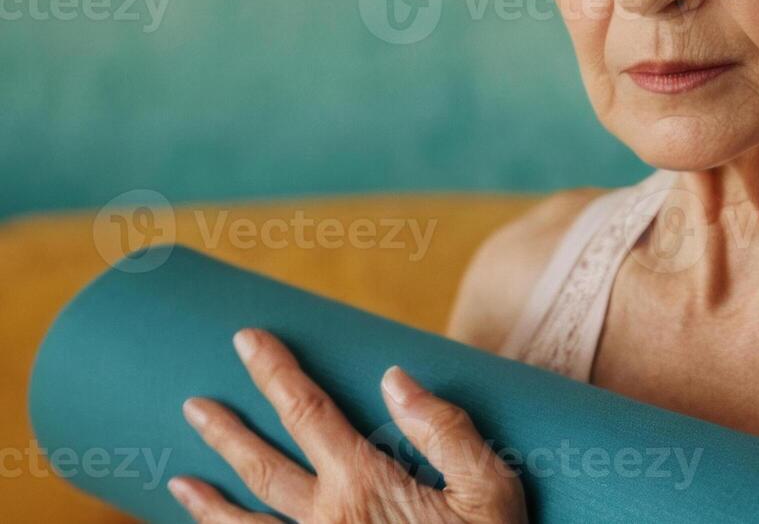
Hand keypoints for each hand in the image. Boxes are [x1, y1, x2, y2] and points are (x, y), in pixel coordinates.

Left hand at [168, 328, 526, 522]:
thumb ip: (444, 430)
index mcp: (365, 485)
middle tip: (194, 403)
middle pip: (262, 466)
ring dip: (210, 502)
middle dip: (226, 430)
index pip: (306, 411)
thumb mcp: (490, 490)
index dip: (274, 371)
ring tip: (180, 480)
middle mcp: (326, 520)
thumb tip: (394, 379)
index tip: (247, 340)